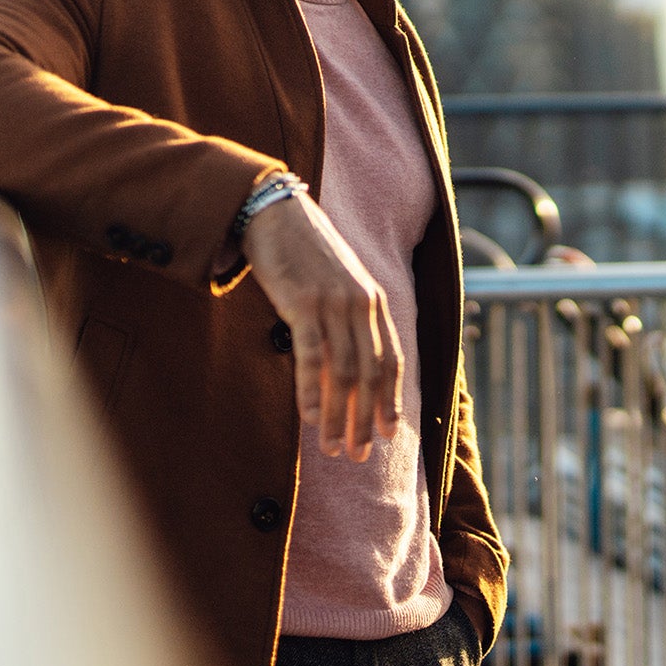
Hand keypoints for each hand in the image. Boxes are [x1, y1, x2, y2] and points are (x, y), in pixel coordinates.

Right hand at [241, 193, 401, 460]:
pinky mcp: (303, 303)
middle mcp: (361, 304)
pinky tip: (311, 420)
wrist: (274, 211)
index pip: (391, 361)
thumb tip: (348, 359)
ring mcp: (334, 304)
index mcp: (373, 301)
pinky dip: (312, 393)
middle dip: (368, 420)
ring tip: (335, 448)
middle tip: (361, 455)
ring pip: (345, 373)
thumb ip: (348, 315)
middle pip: (372, 374)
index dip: (391, 400)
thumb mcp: (337, 282)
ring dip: (341, 417)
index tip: (390, 434)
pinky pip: (312, 358)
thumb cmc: (302, 251)